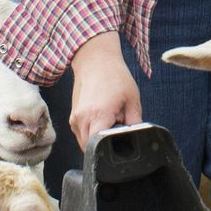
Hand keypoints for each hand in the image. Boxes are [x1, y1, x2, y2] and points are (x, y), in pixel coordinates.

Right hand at [68, 31, 140, 148]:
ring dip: (96, 140)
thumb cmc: (115, 77)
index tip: (120, 145)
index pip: (98, 147)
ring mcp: (75, 119)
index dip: (110, 150)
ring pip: (84, 143)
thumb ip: (135, 122)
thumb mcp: (132, 99)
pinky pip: (80, 134)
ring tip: (109, 122)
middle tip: (116, 131)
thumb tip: (137, 138)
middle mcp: (82, 120)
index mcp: (98, 116)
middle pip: (90, 148)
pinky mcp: (72, 117)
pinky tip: (101, 120)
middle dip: (104, 146)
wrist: (95, 60)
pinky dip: (90, 133)